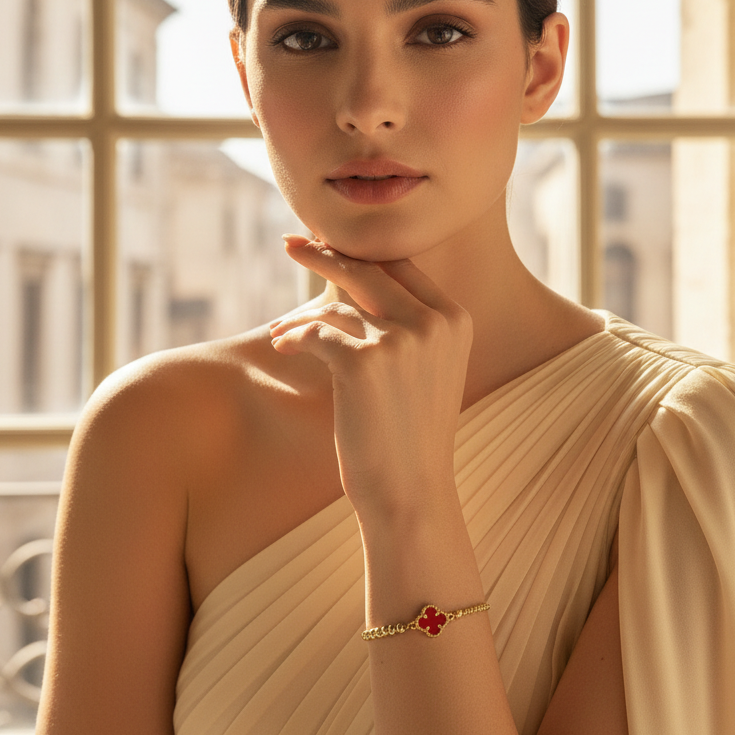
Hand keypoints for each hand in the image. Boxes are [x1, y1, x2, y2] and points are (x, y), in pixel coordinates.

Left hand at [268, 236, 472, 526]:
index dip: (360, 253)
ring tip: (281, 331)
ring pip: (338, 304)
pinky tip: (283, 346)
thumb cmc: (410, 435)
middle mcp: (434, 321)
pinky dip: (295, 337)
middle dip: (325, 253)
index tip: (327, 242)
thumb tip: (357, 279)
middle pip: (369, 269)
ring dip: (303, 316)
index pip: (401, 267)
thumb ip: (407, 325)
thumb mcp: (426, 370)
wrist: (410, 492)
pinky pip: (317, 332)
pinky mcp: (365, 361)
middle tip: (291, 243)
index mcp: (454, 319)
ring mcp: (401, 339)